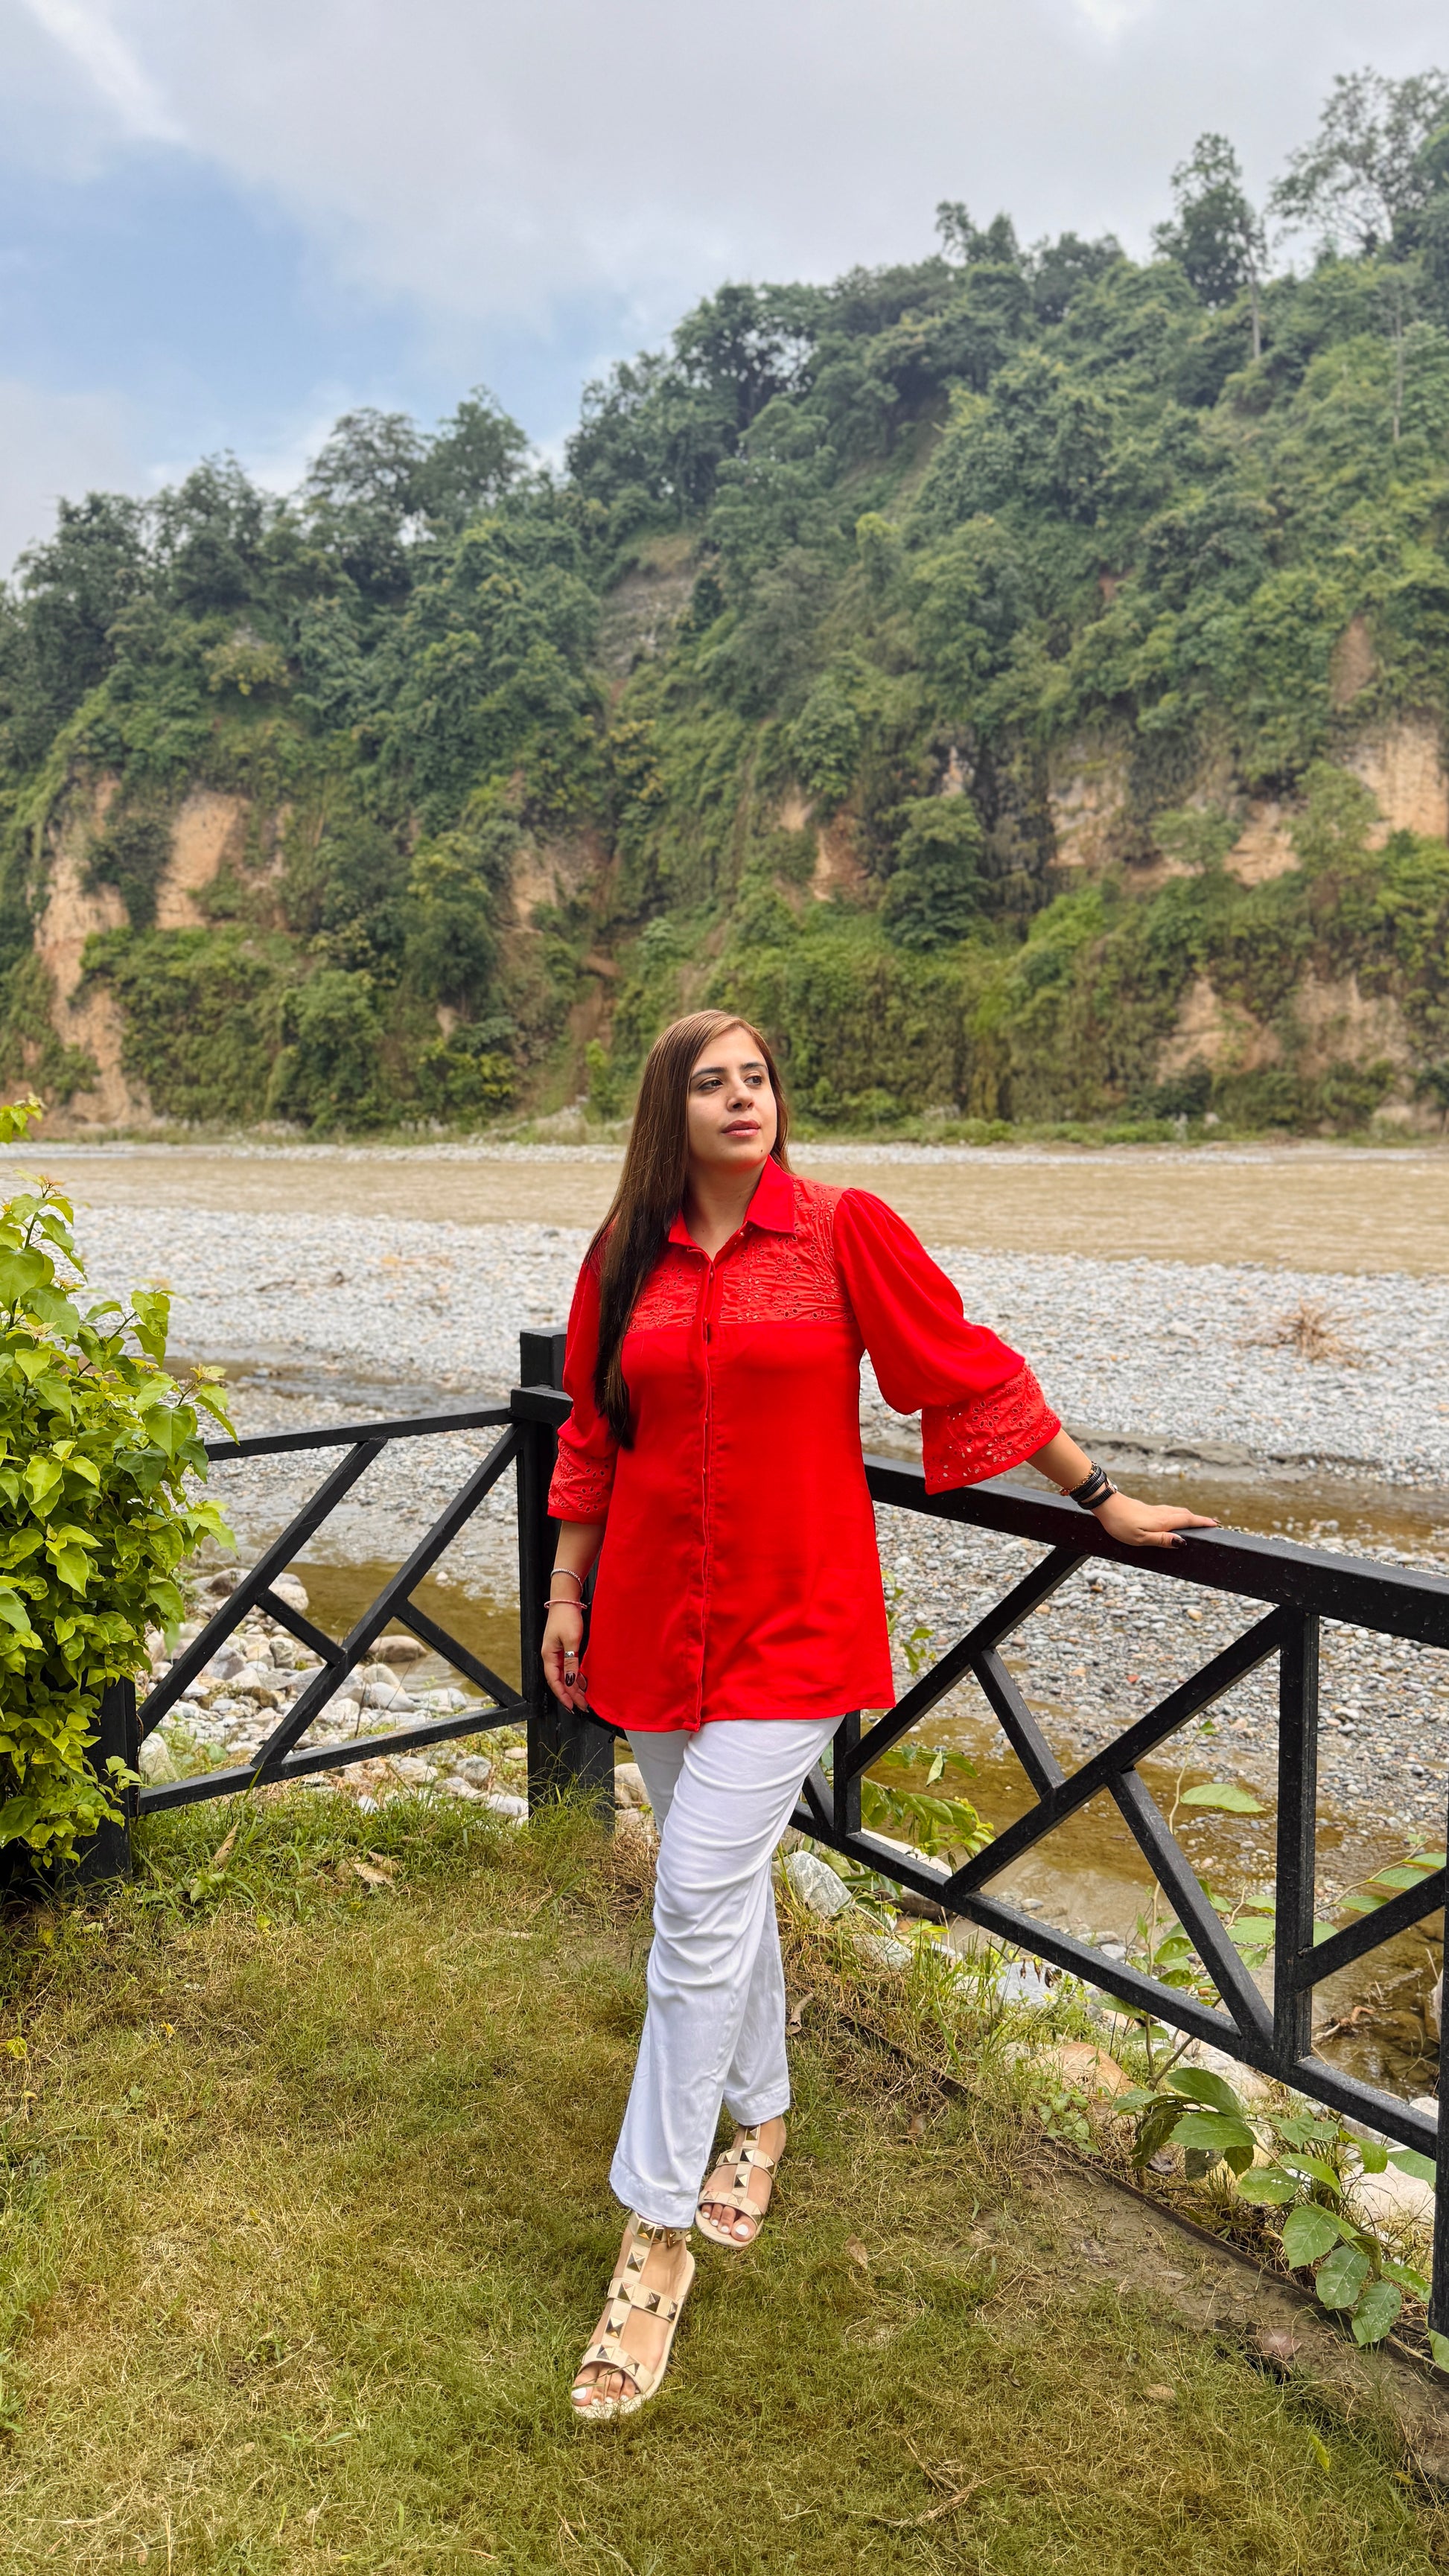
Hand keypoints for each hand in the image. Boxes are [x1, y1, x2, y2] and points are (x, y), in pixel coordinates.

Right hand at [542, 1600, 588, 1707]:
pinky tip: (584, 1680)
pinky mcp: (564, 1647)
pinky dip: (576, 1675)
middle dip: (570, 1694)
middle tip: (582, 1705)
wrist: (566, 1599)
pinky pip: (569, 1666)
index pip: (554, 1681)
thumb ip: (571, 1662)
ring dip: (574, 1686)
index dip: (563, 1695)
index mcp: (549, 1655)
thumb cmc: (566, 1616)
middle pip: (560, 1680)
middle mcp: (551, 1656)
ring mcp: (557, 1652)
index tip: (572, 1706)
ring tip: (584, 1697)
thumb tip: (571, 1681)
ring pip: (565, 1675)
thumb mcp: (571, 1641)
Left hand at [1092, 1491, 1217, 1550]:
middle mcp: (1162, 1514)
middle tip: (1212, 1524)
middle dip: (1199, 1520)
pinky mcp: (1148, 1509)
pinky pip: (1169, 1511)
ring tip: (1197, 1522)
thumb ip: (1162, 1540)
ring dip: (1189, 1516)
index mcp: (1163, 1521)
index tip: (1216, 1524)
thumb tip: (1182, 1542)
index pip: (1188, 1520)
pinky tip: (1175, 1519)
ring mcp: (1155, 1510)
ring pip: (1177, 1512)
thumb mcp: (1140, 1538)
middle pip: (1185, 1515)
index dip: (1202, 1522)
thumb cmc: (1120, 1524)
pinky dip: (1179, 1515)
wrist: (1106, 1505)